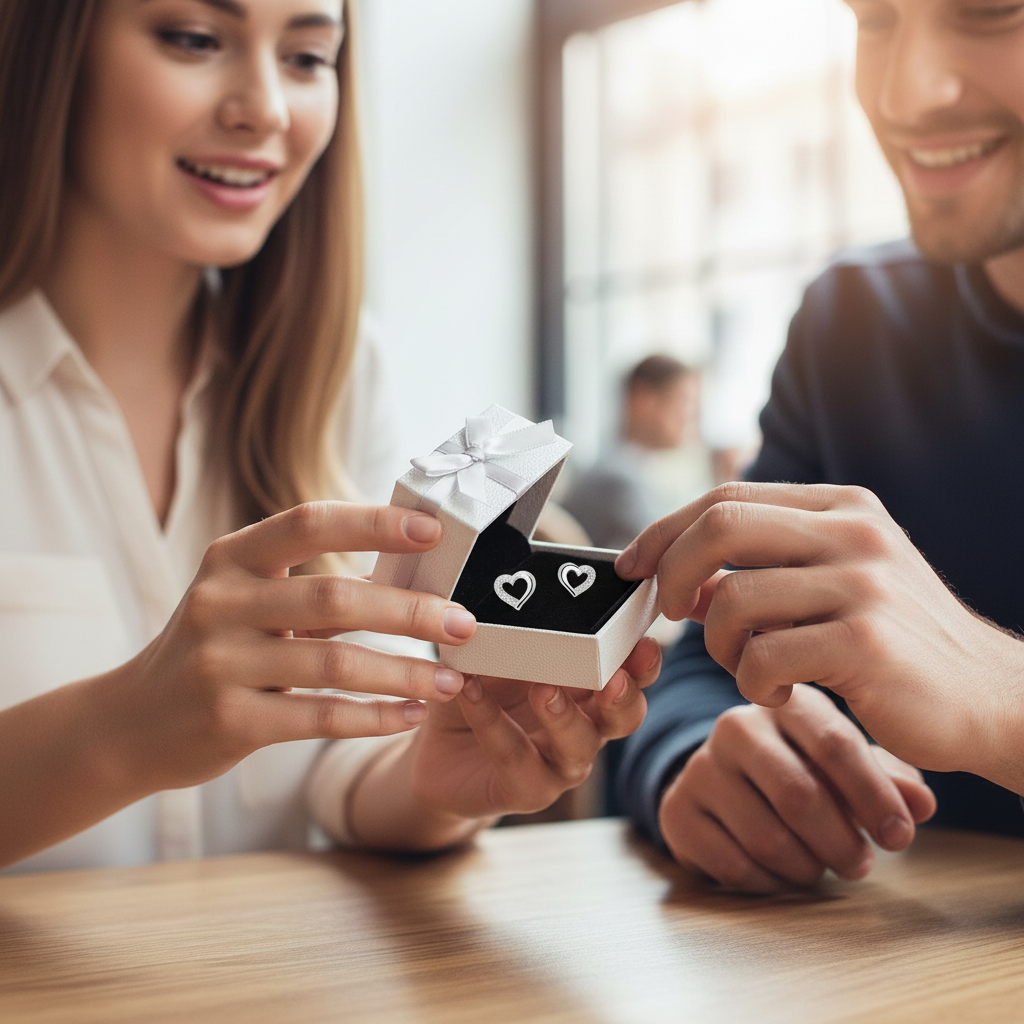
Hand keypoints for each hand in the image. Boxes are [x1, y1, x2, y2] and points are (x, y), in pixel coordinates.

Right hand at [110, 501, 478, 791]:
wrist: (133, 722)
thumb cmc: (214, 648)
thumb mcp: (245, 599)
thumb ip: (311, 584)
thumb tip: (411, 574)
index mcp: (232, 558)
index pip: (309, 523)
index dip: (373, 523)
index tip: (433, 531)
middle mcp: (220, 602)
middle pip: (335, 597)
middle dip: (410, 611)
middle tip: (464, 622)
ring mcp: (220, 663)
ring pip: (335, 663)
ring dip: (404, 672)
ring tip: (451, 681)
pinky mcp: (229, 720)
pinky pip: (320, 717)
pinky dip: (374, 717)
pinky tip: (411, 716)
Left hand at [347, 637, 662, 848]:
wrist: (441, 754)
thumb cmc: (480, 692)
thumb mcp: (494, 655)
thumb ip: (512, 633)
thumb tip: (514, 597)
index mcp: (589, 689)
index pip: (630, 674)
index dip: (643, 662)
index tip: (644, 642)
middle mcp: (586, 727)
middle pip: (625, 716)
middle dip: (624, 695)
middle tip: (615, 677)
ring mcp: (560, 764)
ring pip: (579, 747)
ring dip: (564, 716)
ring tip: (542, 689)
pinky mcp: (527, 790)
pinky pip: (516, 758)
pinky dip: (493, 723)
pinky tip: (470, 694)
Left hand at [616, 482, 1023, 789]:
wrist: (989, 697)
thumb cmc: (899, 642)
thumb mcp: (838, 581)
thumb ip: (766, 569)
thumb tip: (681, 581)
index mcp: (841, 507)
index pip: (726, 497)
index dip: (664, 530)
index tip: (634, 565)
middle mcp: (852, 533)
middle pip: (719, 528)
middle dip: (671, 573)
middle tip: (667, 614)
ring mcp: (863, 585)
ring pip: (731, 600)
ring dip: (716, 645)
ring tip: (746, 667)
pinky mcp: (866, 644)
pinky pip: (761, 658)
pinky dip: (751, 684)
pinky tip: (782, 694)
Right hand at [659, 684, 935, 893]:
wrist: (725, 779)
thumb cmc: (802, 768)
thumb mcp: (846, 764)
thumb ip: (888, 780)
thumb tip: (921, 805)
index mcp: (785, 705)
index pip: (835, 744)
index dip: (873, 797)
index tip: (900, 837)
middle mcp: (735, 727)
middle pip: (799, 795)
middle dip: (841, 843)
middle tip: (860, 865)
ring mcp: (700, 768)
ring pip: (766, 837)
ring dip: (806, 867)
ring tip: (818, 867)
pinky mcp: (677, 811)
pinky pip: (733, 864)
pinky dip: (768, 882)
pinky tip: (778, 873)